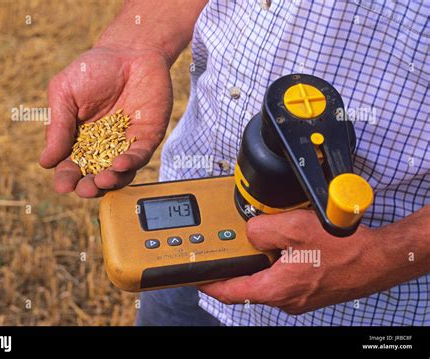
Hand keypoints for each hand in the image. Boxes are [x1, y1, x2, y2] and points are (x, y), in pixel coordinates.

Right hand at [39, 45, 172, 196]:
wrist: (130, 51)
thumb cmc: (93, 70)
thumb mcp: (65, 93)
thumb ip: (58, 126)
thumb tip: (45, 162)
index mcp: (78, 140)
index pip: (71, 167)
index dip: (66, 179)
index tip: (63, 185)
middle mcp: (102, 147)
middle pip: (94, 177)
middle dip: (88, 188)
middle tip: (84, 189)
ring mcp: (125, 145)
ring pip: (118, 174)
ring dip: (110, 182)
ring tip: (102, 180)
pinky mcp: (146, 138)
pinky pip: (138, 157)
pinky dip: (129, 164)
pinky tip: (119, 163)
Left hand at [199, 210, 390, 314]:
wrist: (378, 260)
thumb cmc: (344, 249)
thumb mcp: (293, 228)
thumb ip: (261, 229)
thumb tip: (250, 231)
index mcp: (275, 288)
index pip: (230, 291)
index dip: (211, 282)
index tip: (198, 276)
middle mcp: (285, 298)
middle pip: (248, 283)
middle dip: (240, 264)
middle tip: (234, 247)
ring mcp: (298, 296)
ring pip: (267, 278)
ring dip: (262, 261)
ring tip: (266, 240)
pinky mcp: (309, 289)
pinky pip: (284, 276)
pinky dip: (278, 262)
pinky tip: (287, 246)